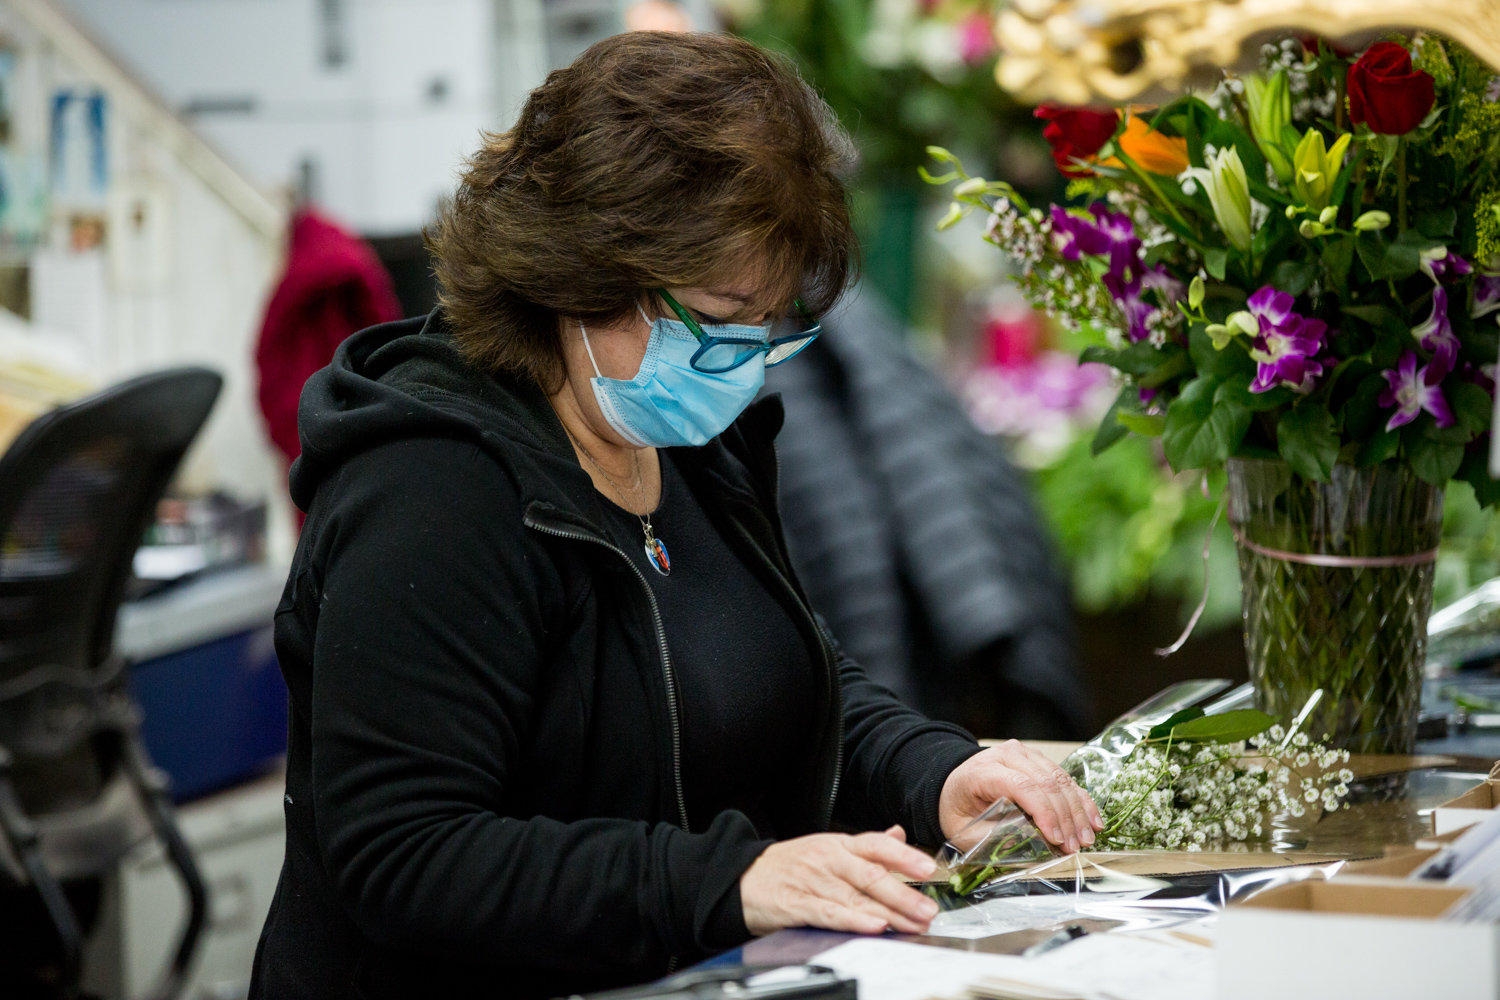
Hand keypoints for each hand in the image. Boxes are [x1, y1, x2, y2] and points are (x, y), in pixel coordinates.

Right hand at [739, 825, 939, 936]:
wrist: (743, 877)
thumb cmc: (791, 865)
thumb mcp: (829, 847)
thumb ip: (866, 846)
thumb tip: (898, 835)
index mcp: (839, 844)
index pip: (876, 845)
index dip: (904, 855)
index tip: (928, 867)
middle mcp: (828, 860)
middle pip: (871, 875)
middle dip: (903, 894)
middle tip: (928, 910)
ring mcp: (812, 882)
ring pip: (855, 897)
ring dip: (887, 913)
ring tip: (912, 924)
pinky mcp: (796, 905)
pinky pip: (829, 913)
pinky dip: (852, 921)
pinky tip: (873, 926)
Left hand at [939, 740, 1103, 853]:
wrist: (953, 783)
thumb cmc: (957, 808)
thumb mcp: (962, 829)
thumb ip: (991, 837)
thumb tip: (1027, 846)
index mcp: (982, 771)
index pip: (1020, 785)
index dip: (1043, 811)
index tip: (1056, 839)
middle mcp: (1006, 755)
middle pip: (1045, 782)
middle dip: (1065, 817)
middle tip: (1075, 846)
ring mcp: (1025, 754)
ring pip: (1060, 779)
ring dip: (1077, 811)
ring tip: (1086, 839)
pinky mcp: (1038, 760)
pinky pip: (1064, 778)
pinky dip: (1080, 800)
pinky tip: (1093, 820)